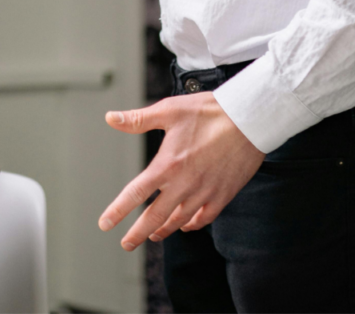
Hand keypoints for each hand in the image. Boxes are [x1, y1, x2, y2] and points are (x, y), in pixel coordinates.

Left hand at [98, 92, 264, 249]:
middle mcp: (184, 184)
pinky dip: (191, 225)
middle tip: (126, 244)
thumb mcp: (168, 110)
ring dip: (163, 230)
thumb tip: (110, 118)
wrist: (248, 120)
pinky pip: (204, 218)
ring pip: (179, 220)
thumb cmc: (207, 112)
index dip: (118, 211)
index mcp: (167, 165)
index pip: (135, 194)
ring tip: (153, 234)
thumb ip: (137, 119)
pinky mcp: (223, 195)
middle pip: (155, 217)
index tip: (105, 224)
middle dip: (138, 233)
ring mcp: (205, 193)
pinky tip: (185, 225)